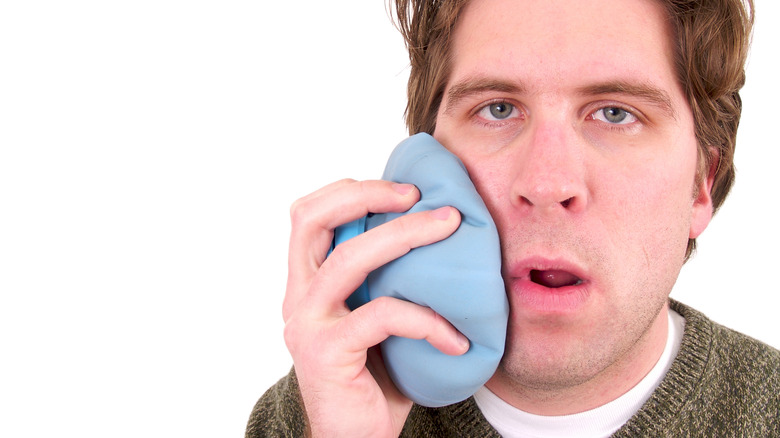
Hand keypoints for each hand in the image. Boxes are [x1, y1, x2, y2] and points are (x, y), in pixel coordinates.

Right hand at [282, 179, 467, 436]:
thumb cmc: (374, 377)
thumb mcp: (376, 318)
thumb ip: (385, 281)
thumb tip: (437, 234)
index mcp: (307, 283)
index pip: (308, 215)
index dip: (349, 190)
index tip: (403, 189)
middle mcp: (298, 297)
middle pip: (313, 220)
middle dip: (368, 194)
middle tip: (419, 195)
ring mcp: (307, 323)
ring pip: (349, 258)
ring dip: (405, 235)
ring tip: (449, 227)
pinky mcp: (326, 352)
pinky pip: (383, 316)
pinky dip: (426, 320)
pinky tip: (456, 339)